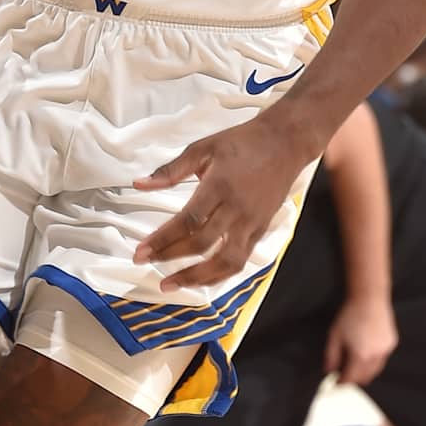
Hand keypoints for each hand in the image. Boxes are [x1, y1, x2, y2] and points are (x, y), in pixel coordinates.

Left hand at [135, 114, 305, 292]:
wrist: (286, 141)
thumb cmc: (242, 142)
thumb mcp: (202, 148)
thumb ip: (170, 170)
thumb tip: (138, 184)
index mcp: (219, 186)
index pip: (188, 221)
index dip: (163, 239)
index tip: (141, 251)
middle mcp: (237, 209)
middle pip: (202, 244)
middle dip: (170, 257)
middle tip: (145, 264)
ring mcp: (252, 222)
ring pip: (225, 261)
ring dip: (197, 277)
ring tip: (172, 284)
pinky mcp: (261, 230)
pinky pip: (241, 260)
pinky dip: (219, 274)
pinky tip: (201, 279)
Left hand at [325, 294, 398, 385]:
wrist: (369, 298)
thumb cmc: (350, 315)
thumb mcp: (334, 336)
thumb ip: (331, 357)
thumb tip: (328, 371)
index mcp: (361, 356)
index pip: (351, 379)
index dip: (342, 383)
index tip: (336, 383)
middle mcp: (376, 356)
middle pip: (365, 378)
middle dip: (354, 378)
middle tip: (343, 372)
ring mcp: (386, 351)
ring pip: (375, 370)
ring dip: (365, 371)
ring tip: (354, 361)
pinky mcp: (392, 344)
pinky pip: (382, 359)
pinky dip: (373, 361)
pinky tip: (366, 350)